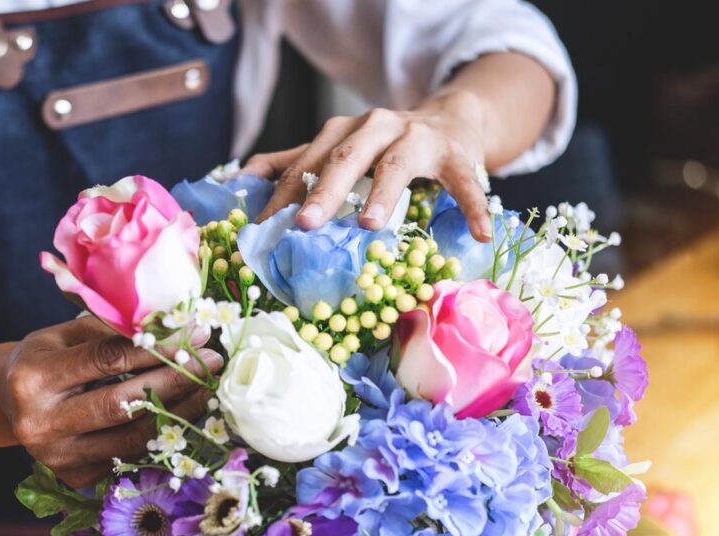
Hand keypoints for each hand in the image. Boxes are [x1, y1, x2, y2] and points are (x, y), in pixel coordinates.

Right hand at [2, 316, 220, 487]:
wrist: (6, 403)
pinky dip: (161, 435)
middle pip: (123, 404)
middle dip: (175, 381)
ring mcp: (57, 457)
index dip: (158, 347)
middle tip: (211, 363)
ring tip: (208, 389)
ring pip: (132, 437)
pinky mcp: (74, 477)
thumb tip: (177, 325)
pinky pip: (130, 456)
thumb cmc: (45, 358)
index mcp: (34, 378)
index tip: (196, 334)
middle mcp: (40, 423)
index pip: (108, 360)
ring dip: (178, 413)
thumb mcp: (65, 333)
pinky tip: (185, 414)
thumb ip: (113, 330)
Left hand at [244, 91, 493, 241]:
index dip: (283, 194)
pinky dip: (472, 206)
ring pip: (397, 164)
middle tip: (305, 223)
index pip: (307, 162)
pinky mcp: (457, 155)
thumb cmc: (386, 145)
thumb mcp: (340, 147)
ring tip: (369, 225)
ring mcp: (419, 138)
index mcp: (343, 131)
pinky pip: (464, 182)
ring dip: (383, 194)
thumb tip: (239, 177)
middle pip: (346, 157)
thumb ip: (294, 161)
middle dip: (323, 189)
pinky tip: (479, 232)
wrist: (452, 119)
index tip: (261, 227)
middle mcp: (377, 127)